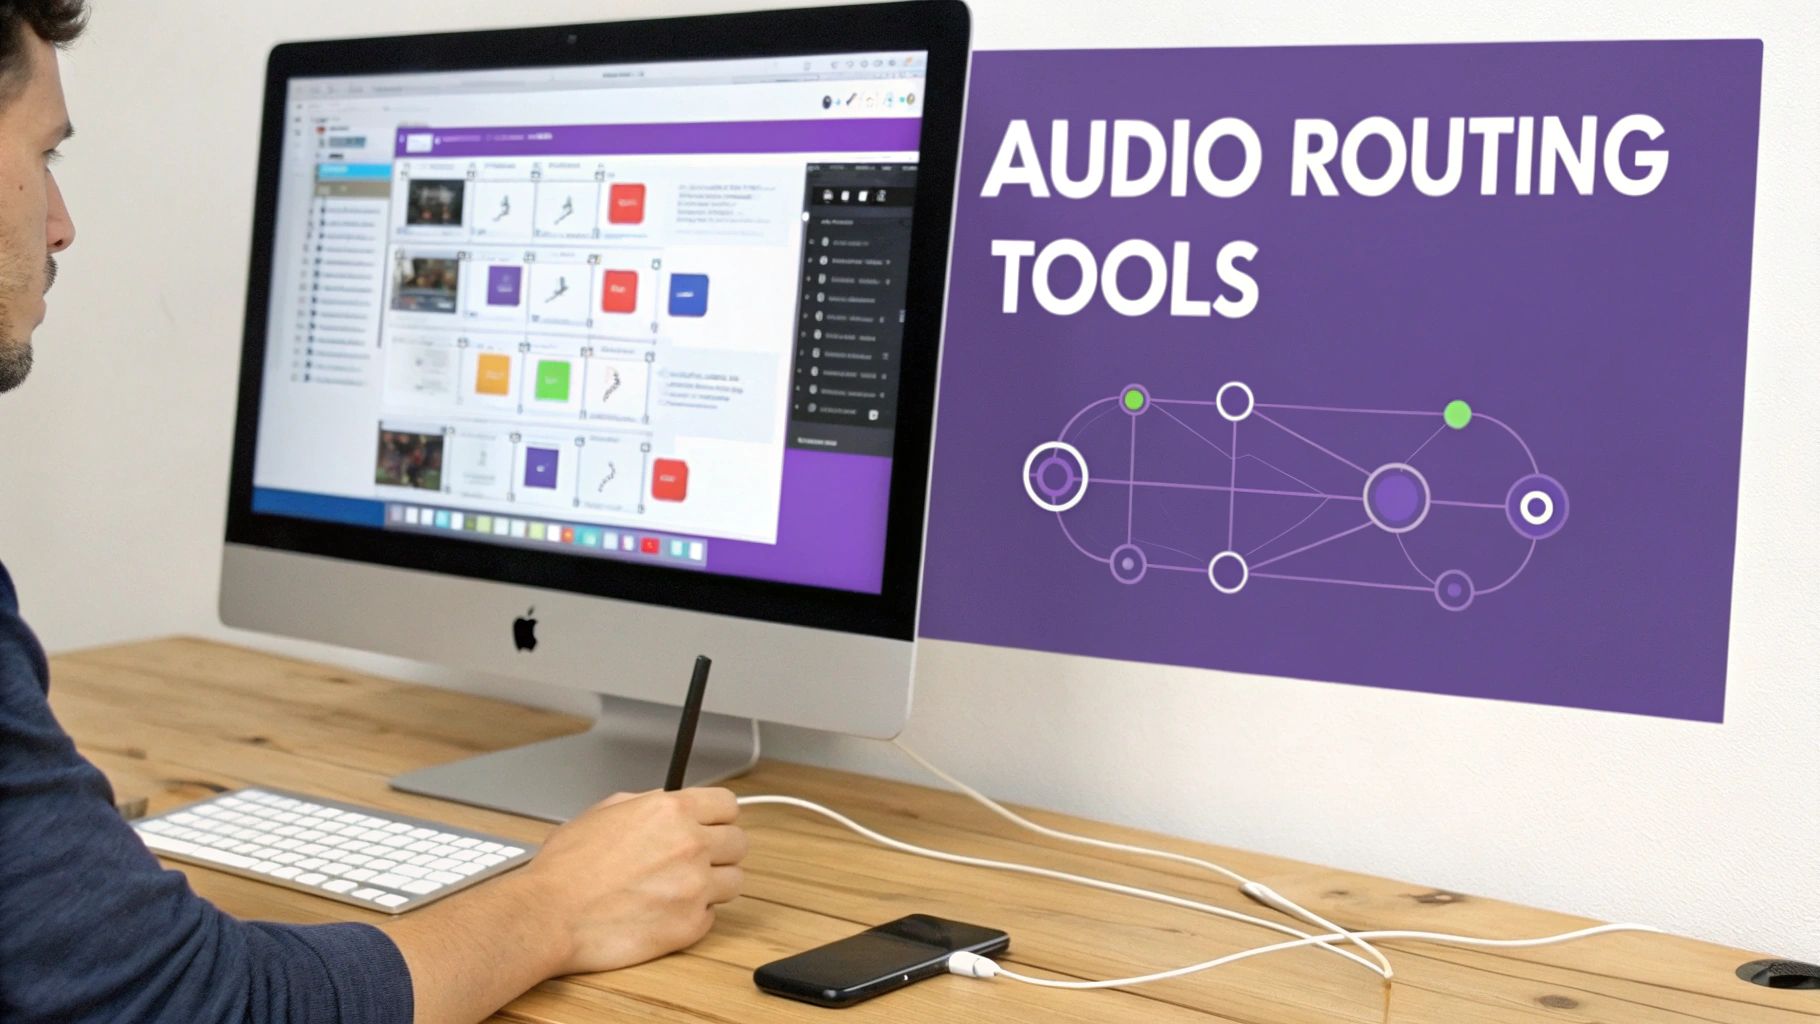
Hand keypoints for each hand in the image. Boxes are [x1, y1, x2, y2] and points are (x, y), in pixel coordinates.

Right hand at [522, 788, 746, 974]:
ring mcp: (694, 887)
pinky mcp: (690, 925)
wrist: (549, 915)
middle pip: (738, 843)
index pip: (728, 805)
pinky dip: (692, 916)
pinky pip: (711, 917)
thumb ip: (647, 802)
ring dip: (712, 885)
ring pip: (733, 882)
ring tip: (677, 889)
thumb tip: (666, 802)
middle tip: (693, 861)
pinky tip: (663, 913)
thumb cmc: (566, 868)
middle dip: (719, 851)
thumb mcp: (604, 811)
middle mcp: (690, 845)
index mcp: (671, 811)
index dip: (718, 817)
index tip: (711, 826)